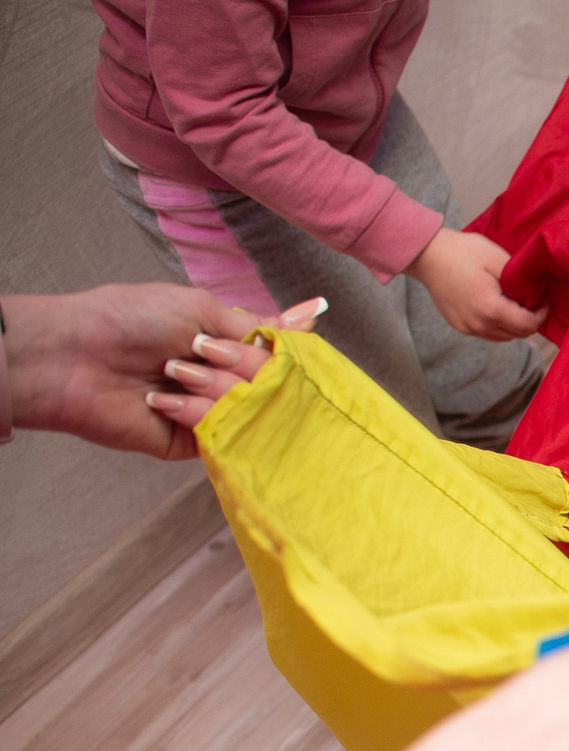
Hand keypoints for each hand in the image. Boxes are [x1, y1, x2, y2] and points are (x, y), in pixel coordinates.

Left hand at [3, 285, 298, 457]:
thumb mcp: (201, 309)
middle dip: (238, 365)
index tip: (275, 346)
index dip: (282, 353)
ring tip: (171, 373)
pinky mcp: (194, 442)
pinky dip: (198, 414)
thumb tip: (312, 313)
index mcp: (226, 345)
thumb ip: (258, 325)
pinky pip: (223, 434)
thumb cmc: (128, 320)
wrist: (75, 357)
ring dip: (212, 387)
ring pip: (251, 409)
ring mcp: (212, 411)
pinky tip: (163, 400)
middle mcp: (224, 379)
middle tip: (199, 351)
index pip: (280, 356)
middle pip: (270, 383)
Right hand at [406, 228, 546, 340]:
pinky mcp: (459, 326)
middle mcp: (479, 324)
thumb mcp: (499, 260)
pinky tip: (499, 307)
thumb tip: (536, 296)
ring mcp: (467, 328)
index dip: (542, 314)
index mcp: (490, 309)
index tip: (544, 300)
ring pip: (504, 337)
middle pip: (518, 334)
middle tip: (534, 301)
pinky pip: (488, 333)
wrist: (428, 255)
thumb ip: (521, 282)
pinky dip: (499, 325)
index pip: (528, 325)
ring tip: (517, 304)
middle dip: (531, 320)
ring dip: (515, 325)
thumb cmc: (464, 252)